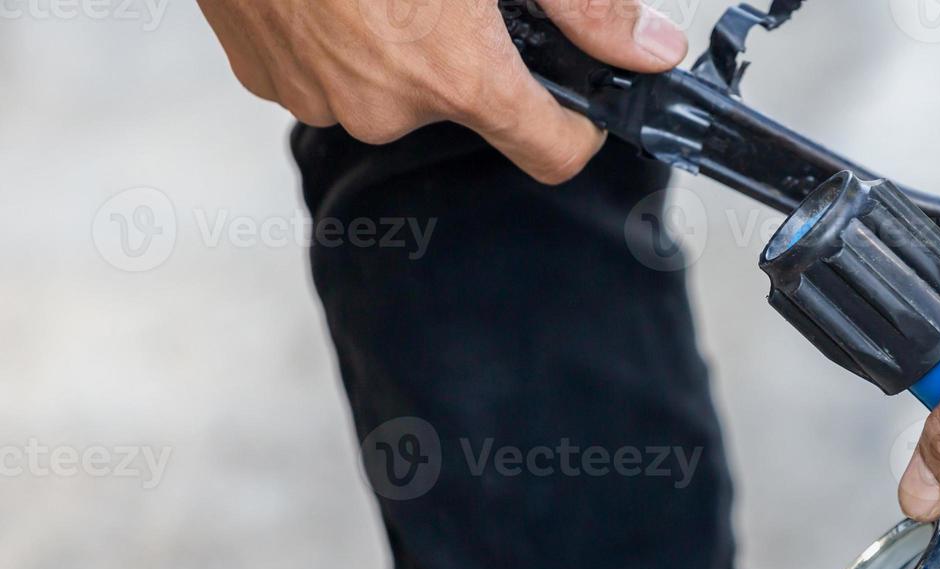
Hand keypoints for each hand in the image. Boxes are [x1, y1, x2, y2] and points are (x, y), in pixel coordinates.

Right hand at [197, 0, 687, 181]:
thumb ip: (584, 6)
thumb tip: (646, 48)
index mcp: (453, 73)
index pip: (551, 155)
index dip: (576, 131)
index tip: (576, 108)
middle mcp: (385, 106)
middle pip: (464, 107)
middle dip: (467, 57)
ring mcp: (318, 97)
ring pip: (390, 90)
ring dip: (397, 45)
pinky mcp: (266, 79)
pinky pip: (326, 76)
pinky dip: (338, 40)